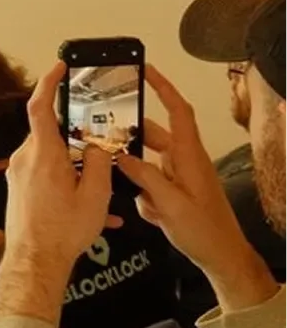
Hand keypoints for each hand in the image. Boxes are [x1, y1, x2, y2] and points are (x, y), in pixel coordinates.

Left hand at [0, 63, 119, 307]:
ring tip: (101, 190)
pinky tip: (93, 210)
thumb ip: (100, 160)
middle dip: (77, 137)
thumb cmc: (63, 231)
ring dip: (77, 167)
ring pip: (52, 157)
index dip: (49, 82)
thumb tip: (97, 143)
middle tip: (99, 145)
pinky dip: (68, 185)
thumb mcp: (96, 193)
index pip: (40, 106)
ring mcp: (18, 175)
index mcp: (43, 154)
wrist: (34, 263)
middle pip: (52, 134)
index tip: (60, 67)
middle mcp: (25, 160)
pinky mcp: (18, 189)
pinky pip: (45, 177)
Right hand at [119, 65, 277, 308]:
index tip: (145, 71)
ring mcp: (181, 177)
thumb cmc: (203, 230)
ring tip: (118, 176)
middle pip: (155, 134)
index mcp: (189, 157)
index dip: (163, 88)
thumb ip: (145, 178)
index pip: (178, 111)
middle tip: (105, 131)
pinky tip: (146, 211)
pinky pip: (150, 182)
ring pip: (148, 161)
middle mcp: (185, 161)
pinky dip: (143, 194)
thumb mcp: (171, 205)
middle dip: (132, 134)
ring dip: (135, 172)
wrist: (222, 256)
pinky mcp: (176, 191)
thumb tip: (121, 157)